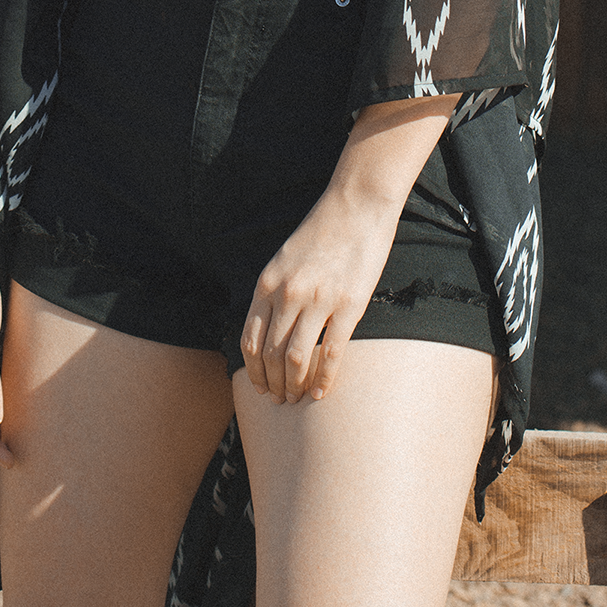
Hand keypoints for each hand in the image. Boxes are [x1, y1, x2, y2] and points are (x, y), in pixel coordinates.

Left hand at [239, 184, 399, 405]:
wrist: (356, 205)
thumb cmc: (320, 232)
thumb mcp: (283, 259)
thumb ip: (273, 292)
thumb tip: (267, 330)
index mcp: (267, 283)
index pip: (250, 341)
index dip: (253, 371)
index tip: (259, 386)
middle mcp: (287, 294)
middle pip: (271, 355)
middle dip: (272, 384)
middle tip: (278, 400)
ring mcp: (318, 301)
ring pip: (297, 359)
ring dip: (293, 386)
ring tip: (296, 399)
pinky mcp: (348, 305)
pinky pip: (331, 353)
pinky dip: (324, 379)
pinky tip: (321, 393)